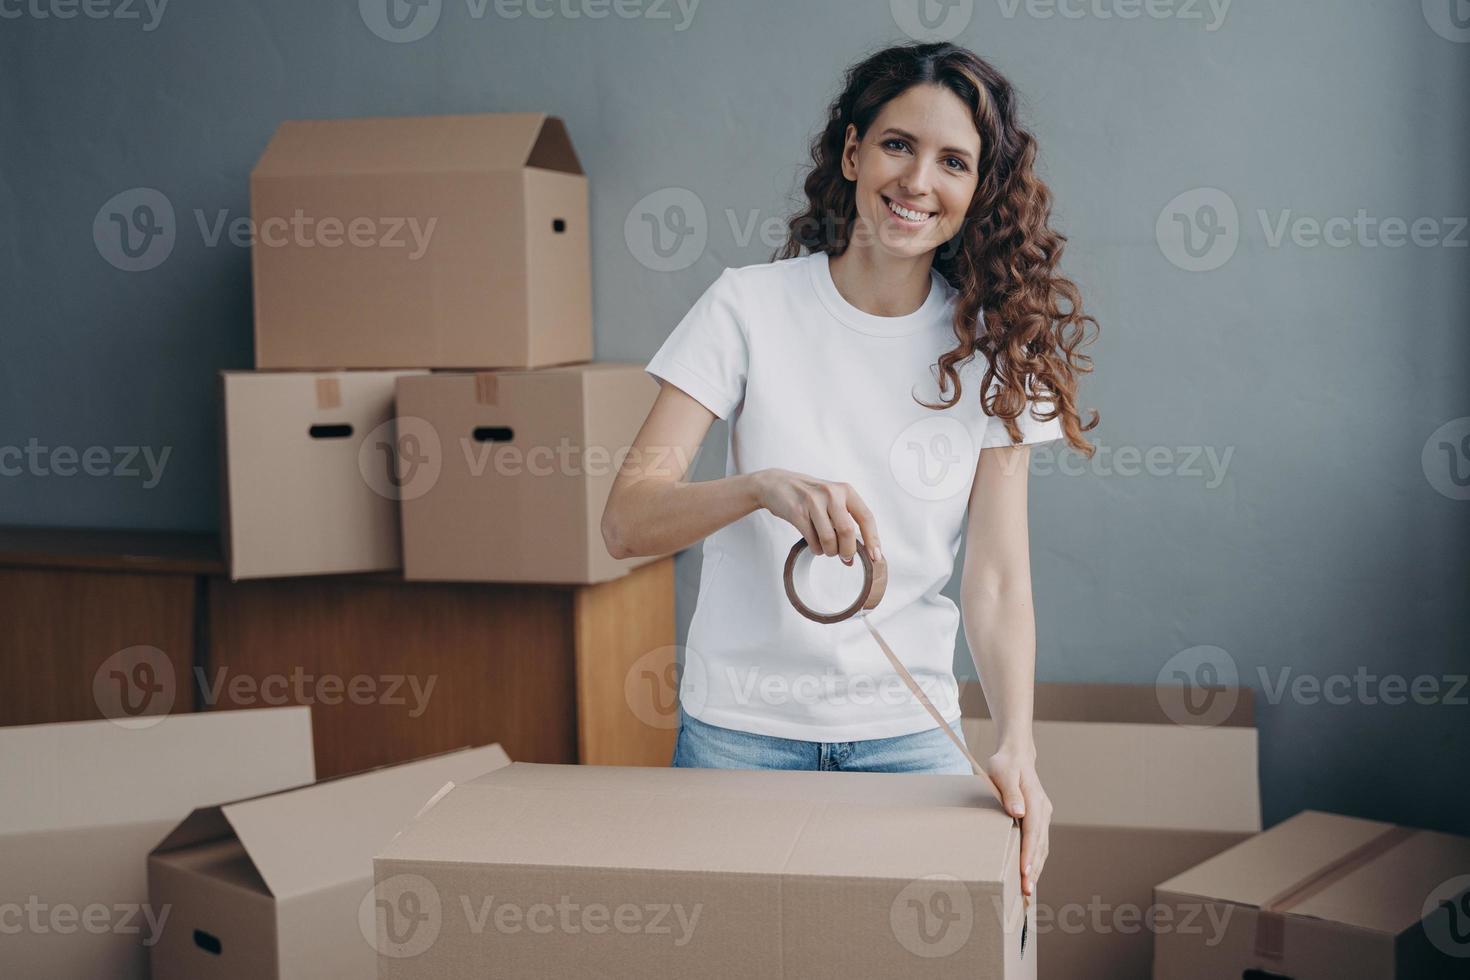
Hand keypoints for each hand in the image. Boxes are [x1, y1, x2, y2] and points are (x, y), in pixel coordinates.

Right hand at [752, 468, 882, 564]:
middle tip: (845, 557)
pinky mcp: (797, 512)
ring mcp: (813, 502)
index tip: (875, 557)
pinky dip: (816, 549)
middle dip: (847, 550)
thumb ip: (845, 520)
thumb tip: (856, 553)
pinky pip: (813, 541)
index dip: (872, 539)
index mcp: (845, 491)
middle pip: (848, 531)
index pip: (866, 517)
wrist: (776, 484)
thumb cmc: (808, 495)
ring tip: (827, 549)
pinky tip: (815, 545)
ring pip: (830, 539)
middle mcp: (831, 494)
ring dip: (830, 551)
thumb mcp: (832, 498)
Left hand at [983, 745, 1050, 897]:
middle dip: (1034, 869)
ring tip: (1028, 891)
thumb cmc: (1005, 764)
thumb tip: (1018, 812)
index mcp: (1035, 800)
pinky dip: (1036, 860)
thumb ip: (1010, 792)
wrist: (1016, 755)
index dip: (1029, 853)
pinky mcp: (1039, 820)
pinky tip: (1030, 875)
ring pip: (1042, 847)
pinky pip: (1039, 843)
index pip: (1033, 832)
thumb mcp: (1003, 773)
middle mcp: (1043, 810)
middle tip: (1026, 892)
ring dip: (1037, 868)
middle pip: (1040, 844)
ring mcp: (1043, 816)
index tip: (1025, 873)